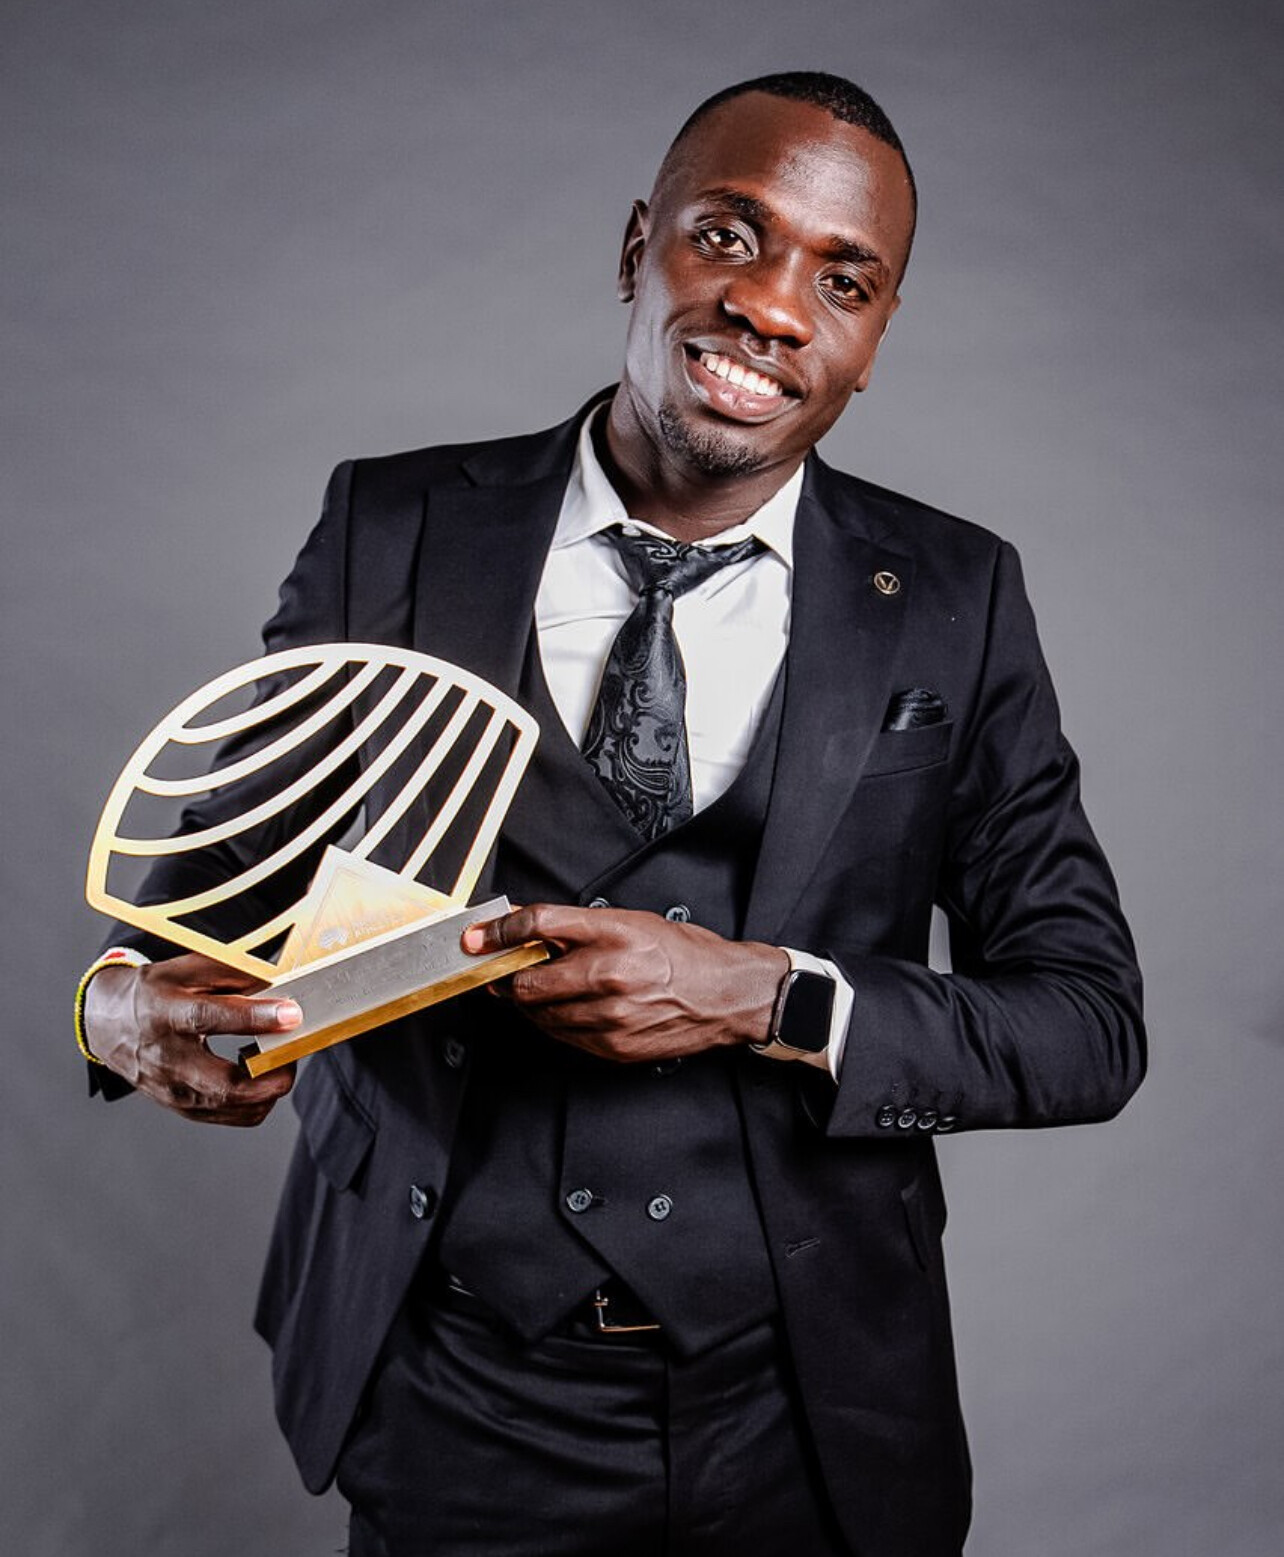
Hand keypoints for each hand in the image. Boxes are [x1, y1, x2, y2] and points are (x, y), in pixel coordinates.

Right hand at [83, 953, 301, 1124]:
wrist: (109, 1024)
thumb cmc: (153, 992)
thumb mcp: (184, 968)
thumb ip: (230, 972)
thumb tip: (277, 980)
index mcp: (163, 1013)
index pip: (209, 1018)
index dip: (254, 1018)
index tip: (292, 1015)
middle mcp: (165, 1059)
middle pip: (224, 1085)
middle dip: (272, 1076)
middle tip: (292, 1050)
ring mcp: (172, 1091)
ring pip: (233, 1107)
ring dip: (268, 1087)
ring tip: (272, 1057)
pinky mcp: (181, 1108)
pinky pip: (231, 1116)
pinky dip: (257, 1100)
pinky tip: (256, 1074)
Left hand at [461, 905, 787, 1063]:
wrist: (729, 996)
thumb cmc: (685, 954)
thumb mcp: (632, 921)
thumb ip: (576, 926)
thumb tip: (525, 924)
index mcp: (615, 933)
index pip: (540, 925)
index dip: (499, 930)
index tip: (476, 936)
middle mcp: (609, 975)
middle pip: (528, 980)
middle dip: (506, 977)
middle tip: (501, 970)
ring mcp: (609, 1017)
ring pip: (539, 1014)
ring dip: (527, 1002)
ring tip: (536, 989)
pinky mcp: (612, 1047)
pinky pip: (561, 1036)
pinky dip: (552, 1022)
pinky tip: (563, 1010)